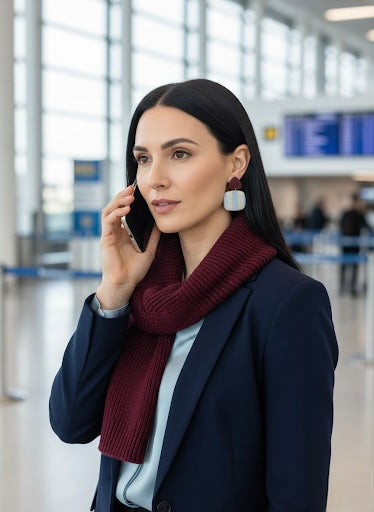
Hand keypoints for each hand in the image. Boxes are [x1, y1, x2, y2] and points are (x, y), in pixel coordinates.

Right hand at [96, 186, 159, 308]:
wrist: (125, 284)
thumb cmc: (134, 271)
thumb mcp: (149, 250)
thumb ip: (153, 237)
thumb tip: (160, 224)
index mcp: (123, 233)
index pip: (122, 211)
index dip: (127, 200)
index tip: (137, 191)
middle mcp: (114, 232)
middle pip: (114, 207)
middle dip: (122, 196)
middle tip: (132, 188)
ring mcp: (109, 235)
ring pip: (108, 211)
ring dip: (118, 201)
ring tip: (129, 196)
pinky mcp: (106, 239)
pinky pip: (108, 221)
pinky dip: (116, 213)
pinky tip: (125, 210)